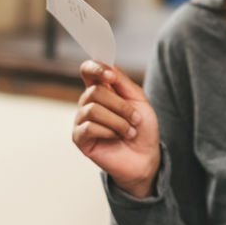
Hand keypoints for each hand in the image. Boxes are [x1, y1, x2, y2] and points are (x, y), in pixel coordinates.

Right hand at [73, 61, 160, 198]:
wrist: (145, 156)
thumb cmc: (141, 128)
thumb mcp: (139, 100)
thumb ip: (122, 82)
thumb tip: (108, 68)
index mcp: (102, 90)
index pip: (88, 70)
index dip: (96, 68)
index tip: (111, 76)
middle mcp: (88, 102)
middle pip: (95, 91)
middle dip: (121, 106)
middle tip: (135, 118)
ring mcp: (82, 120)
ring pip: (93, 109)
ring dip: (118, 121)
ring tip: (129, 132)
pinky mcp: (79, 138)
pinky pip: (89, 127)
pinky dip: (108, 132)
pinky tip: (116, 138)